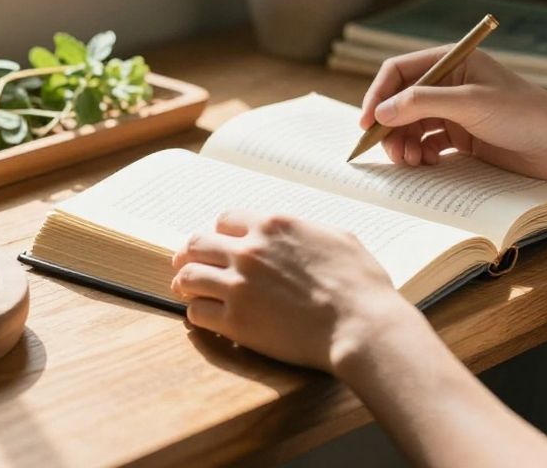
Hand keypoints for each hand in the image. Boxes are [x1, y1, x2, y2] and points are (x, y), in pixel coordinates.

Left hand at [170, 209, 418, 371]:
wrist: (361, 325)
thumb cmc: (360, 285)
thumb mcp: (337, 238)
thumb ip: (305, 230)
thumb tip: (294, 232)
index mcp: (272, 226)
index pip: (225, 220)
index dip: (220, 233)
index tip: (219, 244)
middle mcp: (248, 251)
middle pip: (197, 244)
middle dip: (190, 254)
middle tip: (186, 263)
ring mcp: (238, 285)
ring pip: (189, 276)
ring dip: (186, 282)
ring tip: (186, 289)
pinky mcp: (235, 321)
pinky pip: (197, 312)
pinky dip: (196, 312)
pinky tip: (203, 315)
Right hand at [358, 46, 546, 178]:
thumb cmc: (524, 114)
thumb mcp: (469, 103)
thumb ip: (421, 103)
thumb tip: (379, 112)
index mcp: (452, 61)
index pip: (399, 71)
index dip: (378, 95)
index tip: (367, 123)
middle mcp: (449, 83)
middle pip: (401, 101)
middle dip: (390, 127)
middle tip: (389, 152)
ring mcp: (455, 110)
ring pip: (411, 125)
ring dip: (404, 144)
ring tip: (410, 162)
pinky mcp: (462, 135)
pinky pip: (428, 142)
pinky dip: (421, 154)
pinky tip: (428, 164)